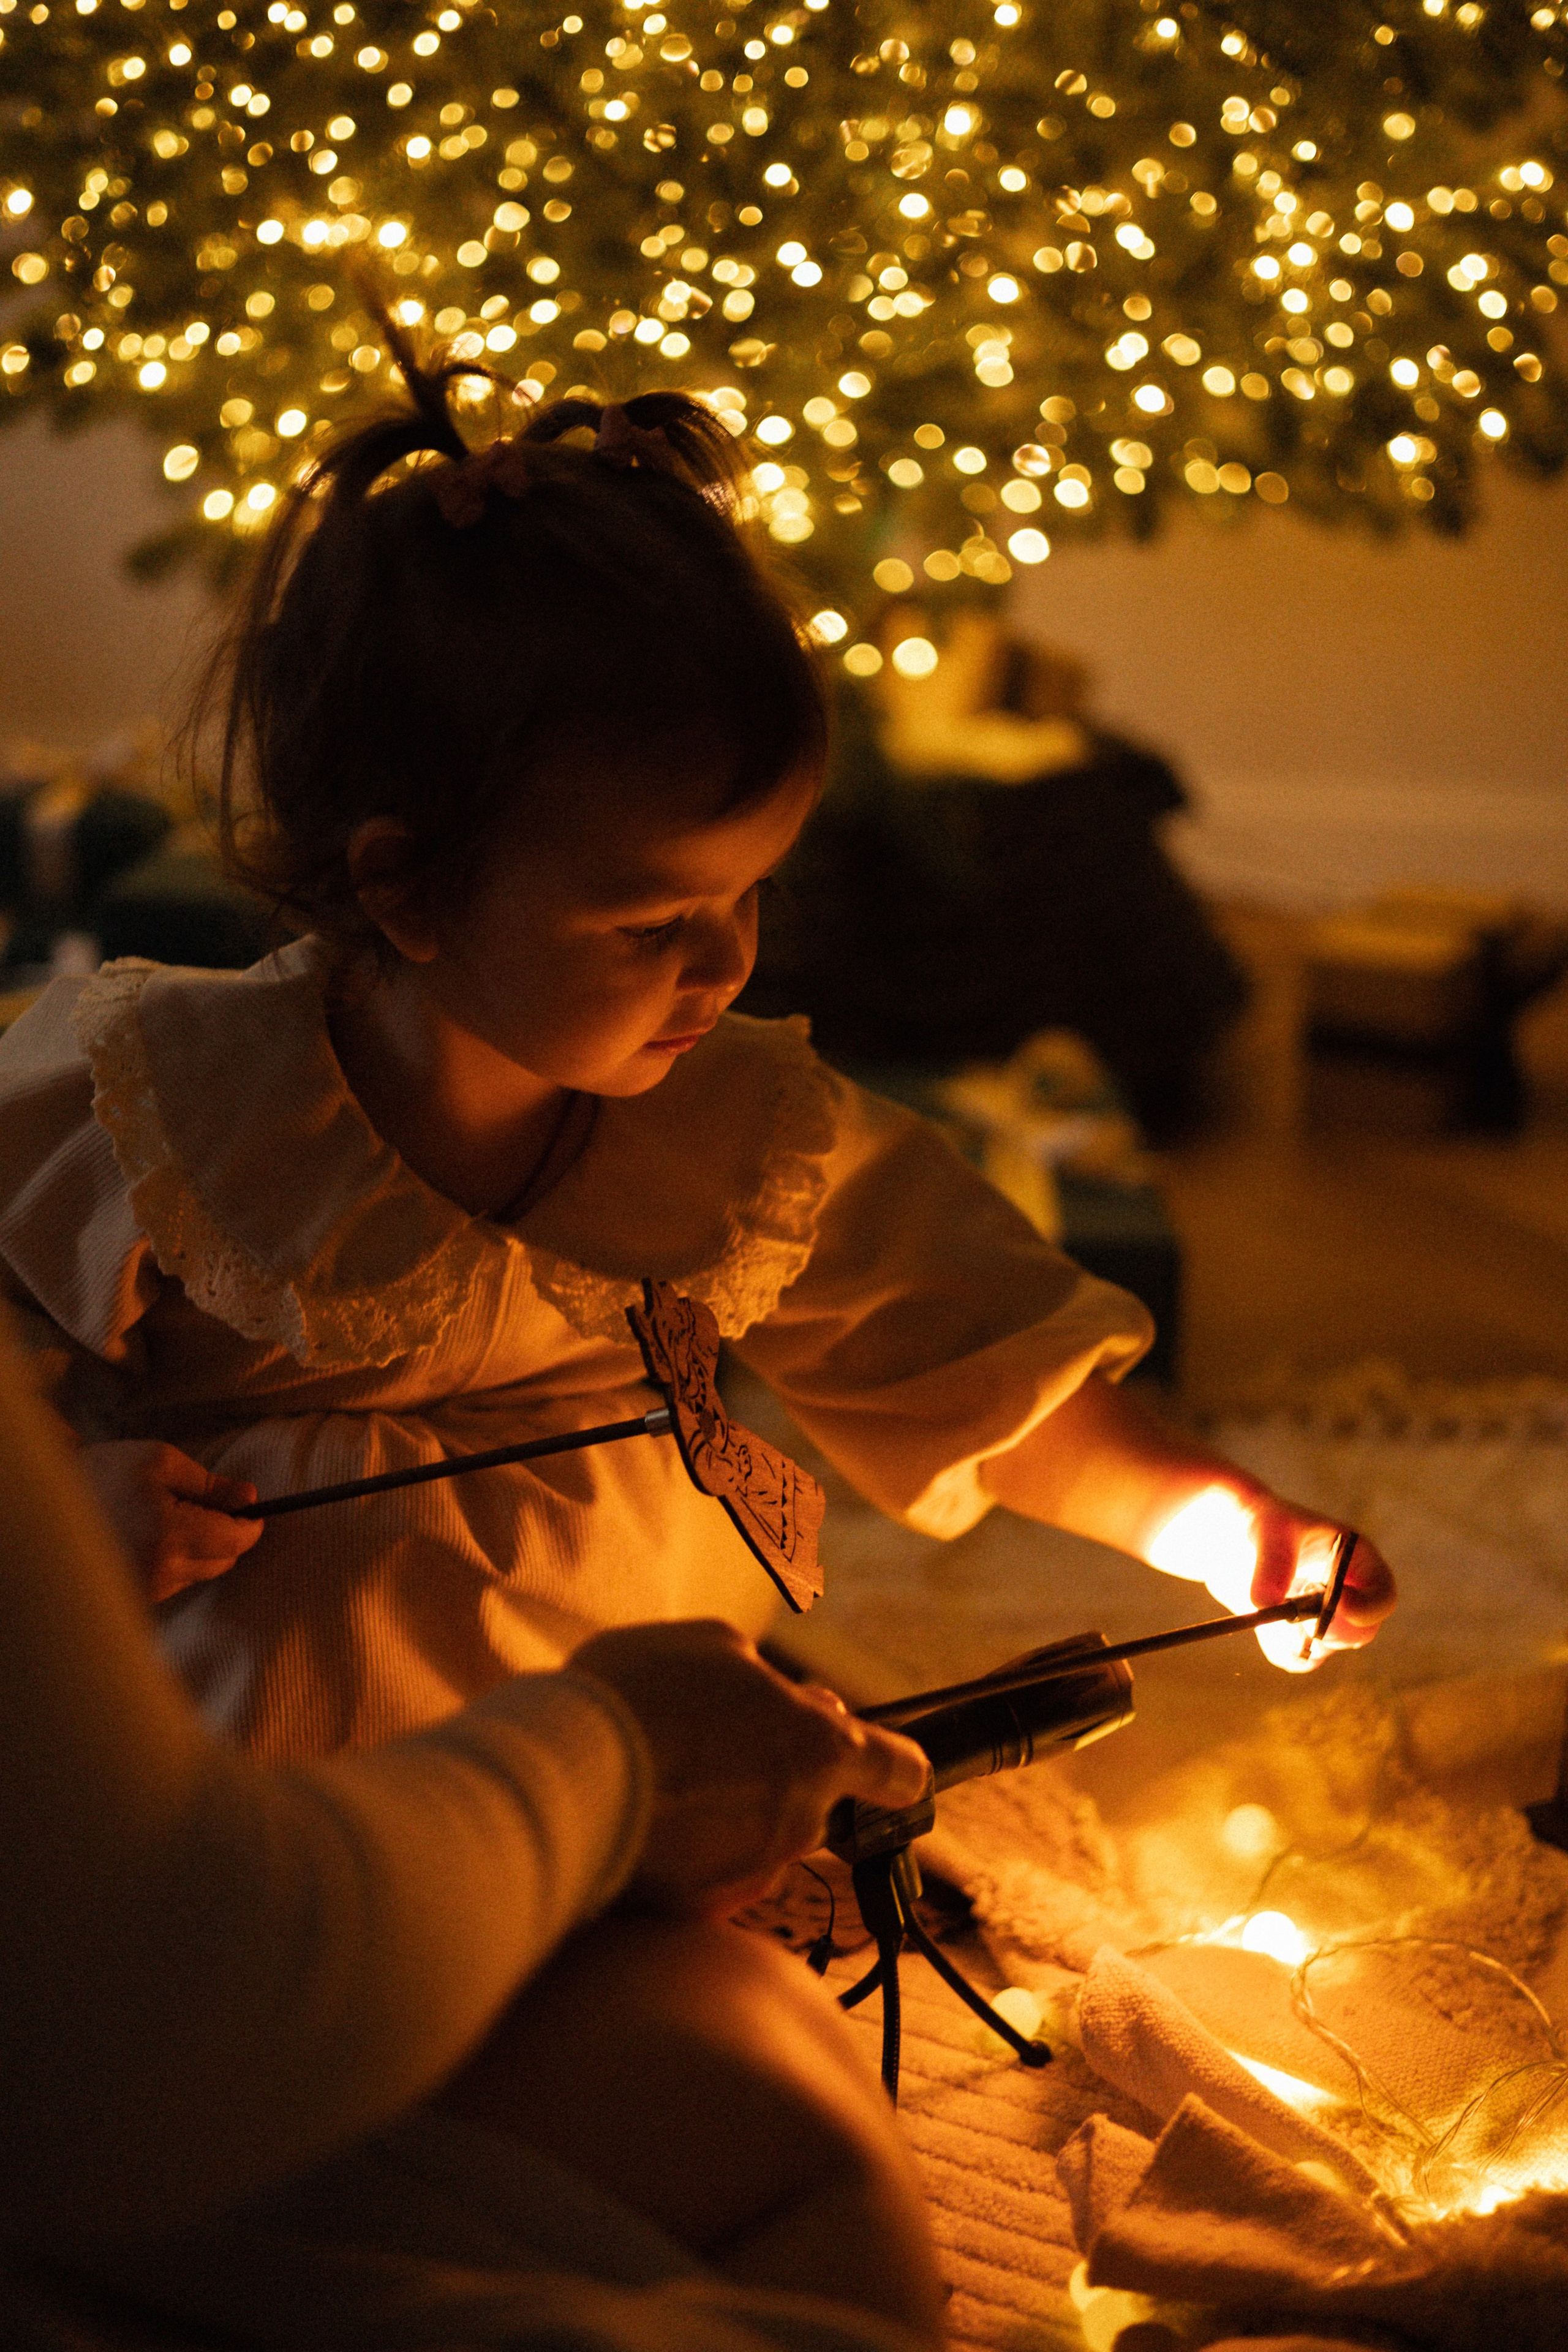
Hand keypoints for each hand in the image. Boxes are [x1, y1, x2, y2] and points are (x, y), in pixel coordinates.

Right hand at [79, 1441, 262, 1604]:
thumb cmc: (107, 1474)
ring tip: (165, 1518)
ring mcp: (145, 1590)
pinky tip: (150, 1537)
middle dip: (224, 1534)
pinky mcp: (134, 1598)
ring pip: (199, 1572)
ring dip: (198, 1548)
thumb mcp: (162, 1463)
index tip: (250, 1508)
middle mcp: (160, 1572)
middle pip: (223, 1561)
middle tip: (203, 1505)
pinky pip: (174, 1581)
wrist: (48, 1503)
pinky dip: (175, 1560)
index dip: (250, 1524)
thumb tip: (249, 1498)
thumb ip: (211, 1484)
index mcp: (170, 1535)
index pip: (235, 1542)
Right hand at [569, 1620, 930, 1916]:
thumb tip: (783, 1699)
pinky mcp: (700, 1912)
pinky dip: (682, 1855)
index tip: (877, 1767)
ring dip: (721, 1815)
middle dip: (772, 1775)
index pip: (899, 1772)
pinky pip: (706, 1878)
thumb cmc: (639, 1692)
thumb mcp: (712, 1643)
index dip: (890, 1766)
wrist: (558, 1776)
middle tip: (704, 1742)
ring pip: (754, 1839)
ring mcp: (752, 1874)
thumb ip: (765, 1675)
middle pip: (809, 1800)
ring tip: (654, 1776)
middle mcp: (800, 1820)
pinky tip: (637, 1820)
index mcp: (818, 1747)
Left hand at [1247, 1492, 1396, 1672]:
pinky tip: (1262, 1626)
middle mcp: (1348, 1593)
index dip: (1368, 1609)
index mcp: (1356, 1560)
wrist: (1231, 1537)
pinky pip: (1299, 1659)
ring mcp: (1325, 1617)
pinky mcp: (1300, 1633)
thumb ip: (1271, 1564)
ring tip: (1267, 1610)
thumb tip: (1265, 1603)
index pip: (1383, 1597)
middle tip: (1293, 1616)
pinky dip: (1280, 1650)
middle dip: (1327, 1631)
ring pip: (1325, 1649)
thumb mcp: (1266, 1531)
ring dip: (1295, 1639)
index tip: (1336, 1606)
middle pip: (1360, 1633)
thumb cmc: (1259, 1523)